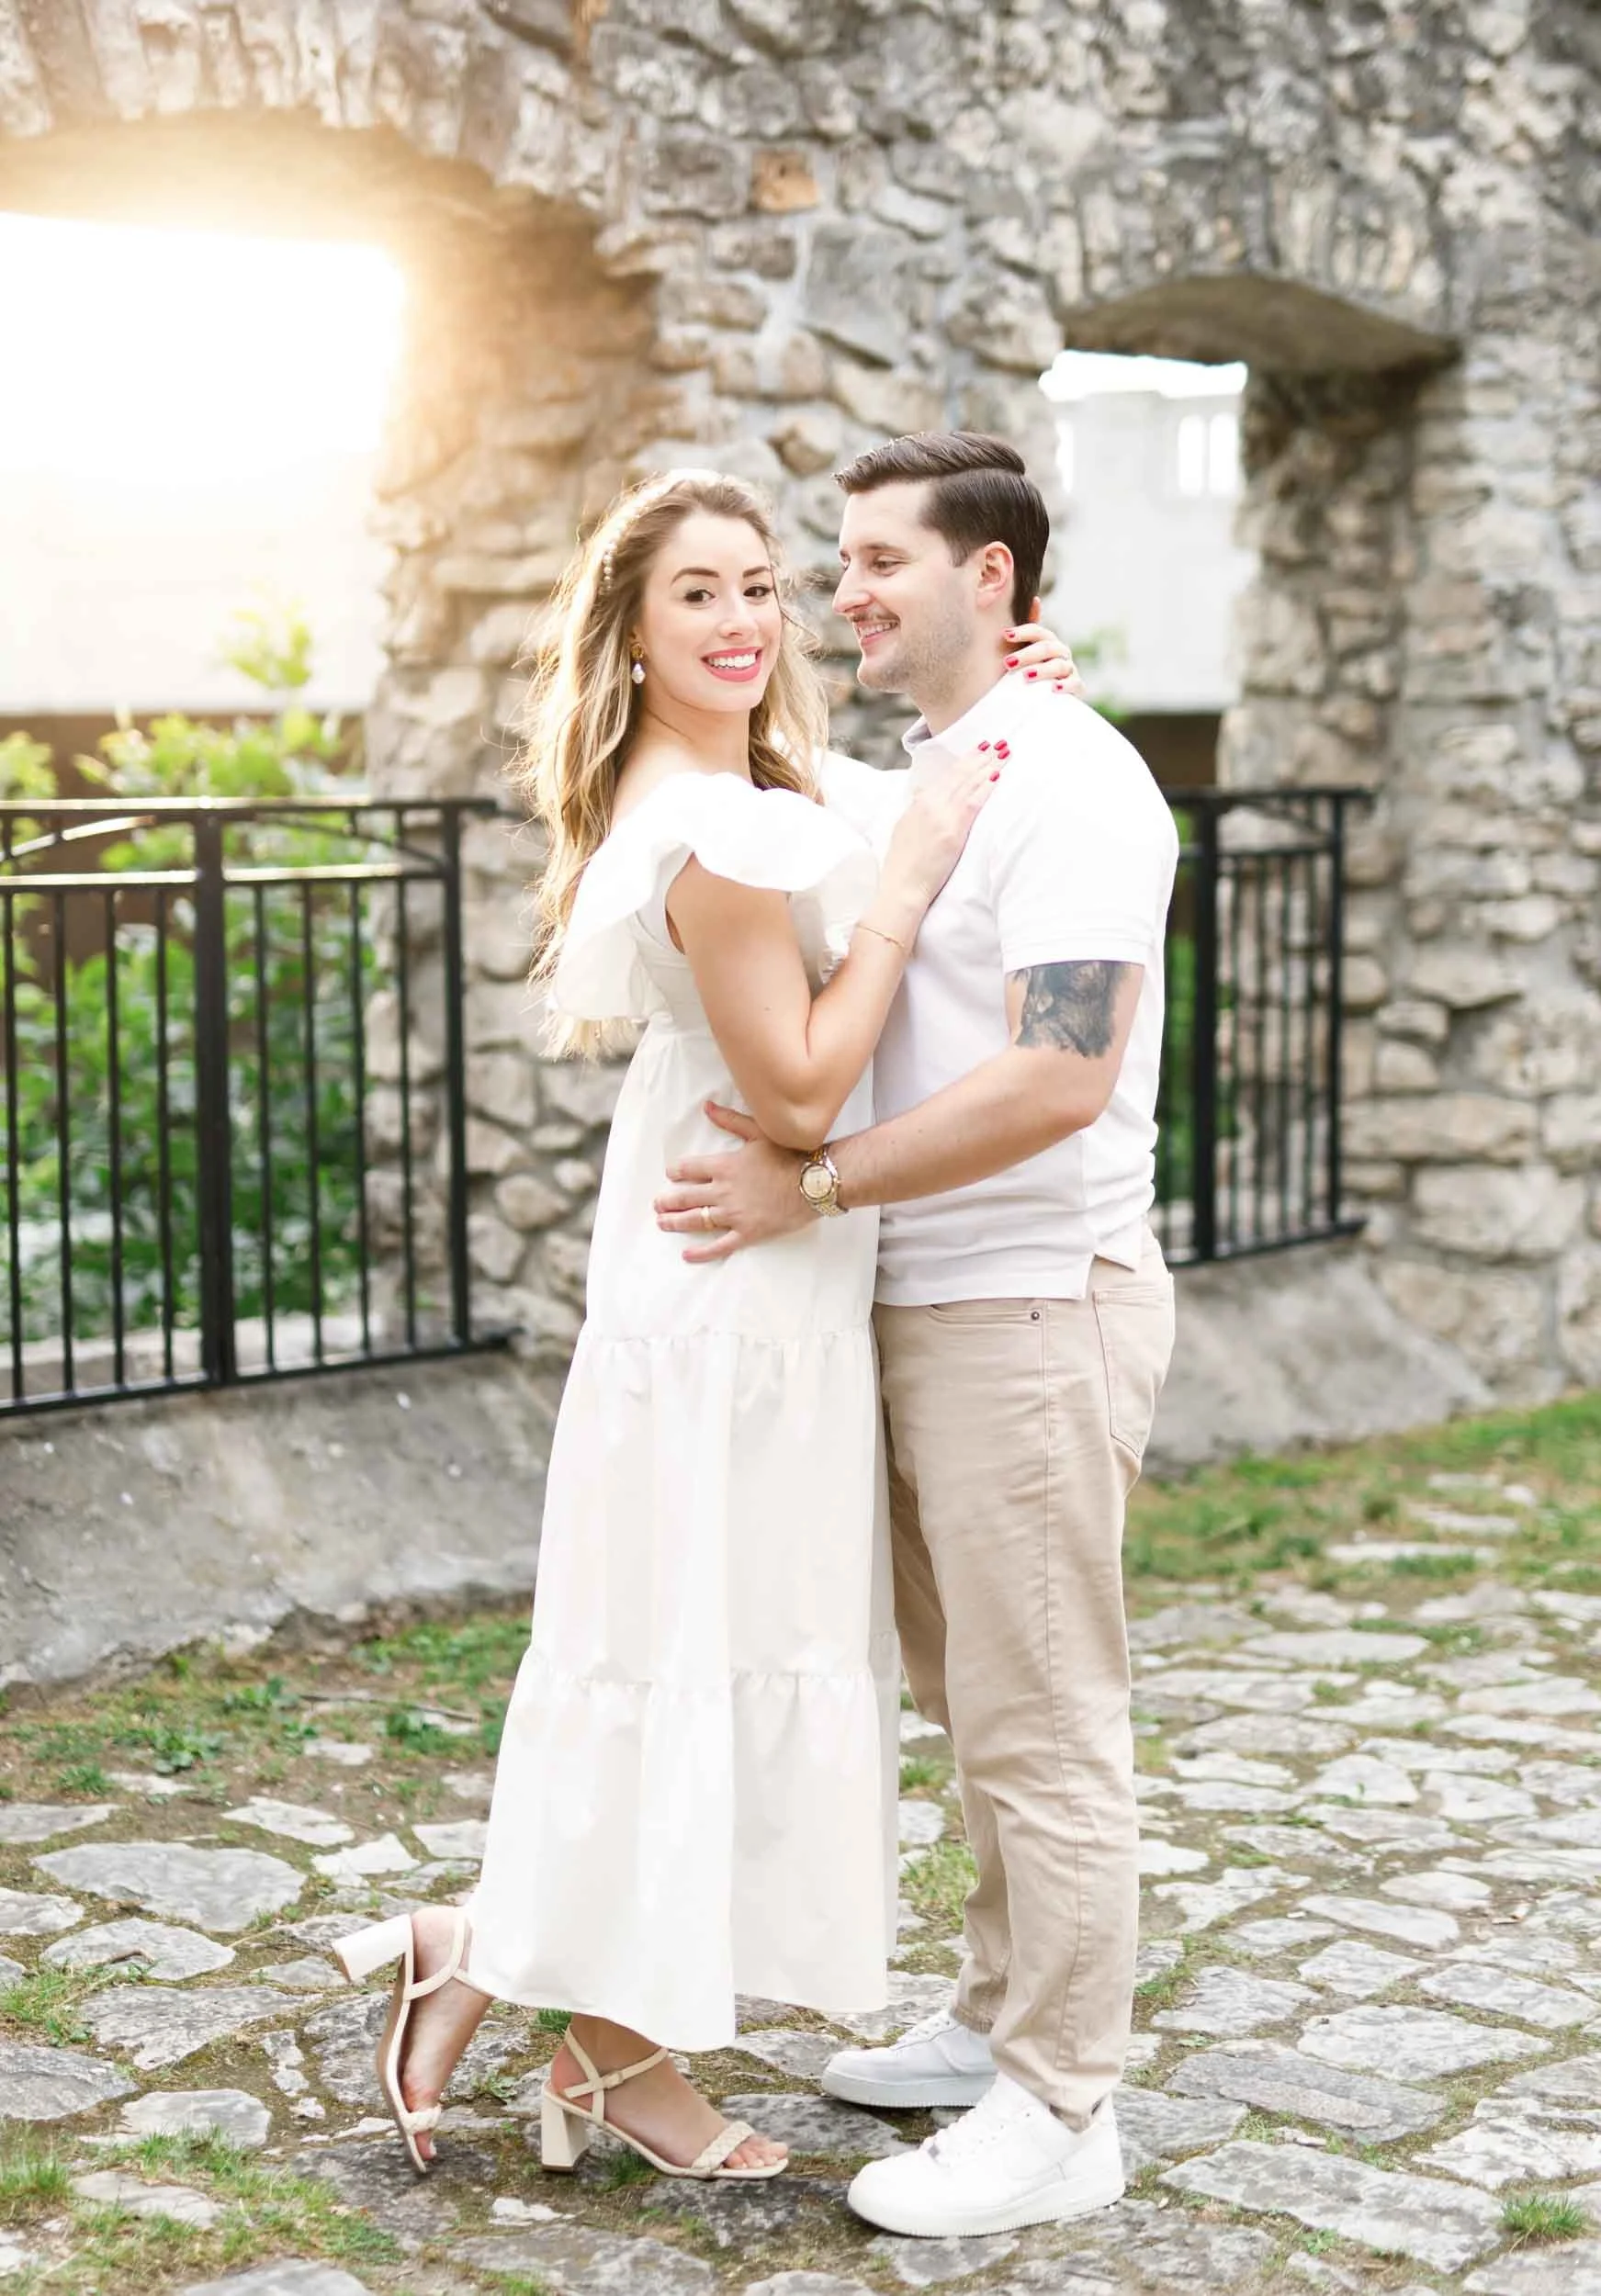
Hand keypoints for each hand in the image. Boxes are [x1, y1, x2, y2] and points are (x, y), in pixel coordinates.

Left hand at [654, 1103, 810, 1262]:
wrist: (815, 1181)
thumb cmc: (790, 1154)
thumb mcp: (758, 1131)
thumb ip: (730, 1120)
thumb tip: (706, 1106)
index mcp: (724, 1166)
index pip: (689, 1169)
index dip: (676, 1172)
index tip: (670, 1174)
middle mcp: (723, 1191)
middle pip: (686, 1196)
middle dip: (668, 1199)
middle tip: (658, 1203)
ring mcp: (734, 1214)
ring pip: (696, 1220)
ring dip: (676, 1222)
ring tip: (662, 1223)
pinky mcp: (747, 1233)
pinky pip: (719, 1245)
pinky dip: (702, 1252)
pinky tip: (687, 1255)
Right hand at [881, 742, 1004, 910]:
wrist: (902, 887)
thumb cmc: (903, 865)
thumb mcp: (905, 829)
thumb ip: (915, 810)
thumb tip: (920, 795)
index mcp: (919, 803)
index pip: (947, 776)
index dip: (965, 760)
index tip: (979, 748)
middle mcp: (930, 804)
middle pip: (960, 774)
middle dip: (981, 756)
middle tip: (998, 742)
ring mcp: (941, 815)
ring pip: (969, 783)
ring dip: (988, 766)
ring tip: (1004, 752)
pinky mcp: (953, 830)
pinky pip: (973, 802)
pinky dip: (985, 787)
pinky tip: (997, 776)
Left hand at [1004, 611, 1085, 697]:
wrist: (1046, 697)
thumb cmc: (1033, 671)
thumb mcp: (1026, 652)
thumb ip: (1027, 633)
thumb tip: (1035, 600)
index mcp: (1048, 642)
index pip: (1038, 632)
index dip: (1023, 632)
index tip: (1006, 635)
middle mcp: (1060, 652)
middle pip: (1047, 648)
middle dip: (1026, 654)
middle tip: (1008, 663)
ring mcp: (1069, 669)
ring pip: (1059, 665)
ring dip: (1042, 670)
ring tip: (1026, 676)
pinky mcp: (1076, 687)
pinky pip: (1075, 684)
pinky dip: (1066, 685)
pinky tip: (1055, 688)